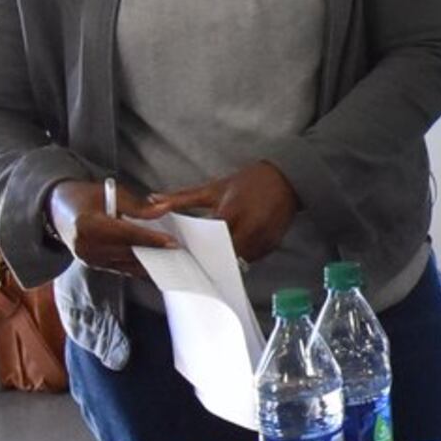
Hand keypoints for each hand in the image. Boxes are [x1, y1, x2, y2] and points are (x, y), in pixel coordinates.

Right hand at [47, 177, 178, 277]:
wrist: (56, 209)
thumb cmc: (84, 196)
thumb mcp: (111, 193)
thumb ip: (138, 205)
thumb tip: (164, 210)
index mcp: (87, 224)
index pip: (126, 234)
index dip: (150, 239)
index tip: (172, 242)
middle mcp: (86, 246)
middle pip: (128, 252)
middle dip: (155, 252)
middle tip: (179, 253)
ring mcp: (88, 259)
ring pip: (126, 263)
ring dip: (149, 262)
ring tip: (173, 260)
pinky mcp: (93, 265)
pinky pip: (120, 267)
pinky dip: (137, 266)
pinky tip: (156, 266)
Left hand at [136, 160, 303, 263]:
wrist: (286, 179)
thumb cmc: (248, 181)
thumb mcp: (213, 188)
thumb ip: (182, 198)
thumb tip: (154, 198)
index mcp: (231, 212)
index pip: (208, 242)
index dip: (196, 249)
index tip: (185, 253)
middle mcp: (249, 228)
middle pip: (222, 255)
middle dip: (211, 258)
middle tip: (198, 259)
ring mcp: (263, 239)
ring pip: (238, 261)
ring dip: (227, 259)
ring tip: (215, 257)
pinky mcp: (272, 245)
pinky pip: (253, 259)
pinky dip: (243, 256)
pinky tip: (234, 250)